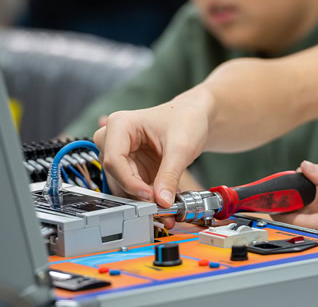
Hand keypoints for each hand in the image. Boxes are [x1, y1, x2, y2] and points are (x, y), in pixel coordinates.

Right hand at [93, 90, 212, 227]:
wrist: (194, 118)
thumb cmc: (186, 120)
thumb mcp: (181, 147)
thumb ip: (170, 175)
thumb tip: (162, 202)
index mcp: (120, 125)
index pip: (113, 160)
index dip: (130, 182)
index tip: (150, 196)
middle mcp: (114, 140)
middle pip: (116, 176)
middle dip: (137, 195)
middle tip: (160, 209)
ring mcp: (122, 155)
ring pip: (123, 186)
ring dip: (144, 201)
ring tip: (167, 210)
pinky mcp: (132, 168)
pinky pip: (135, 188)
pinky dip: (150, 198)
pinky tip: (166, 202)